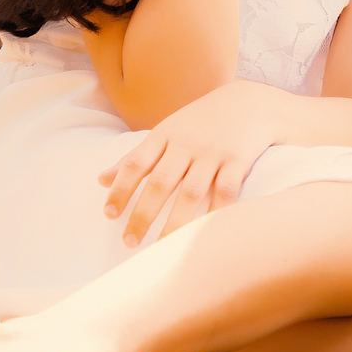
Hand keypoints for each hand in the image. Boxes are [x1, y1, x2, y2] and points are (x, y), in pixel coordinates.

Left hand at [97, 83, 281, 244]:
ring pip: (190, 193)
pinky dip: (214, 214)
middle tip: (129, 241)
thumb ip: (136, 156)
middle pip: (160, 182)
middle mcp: (186, 143)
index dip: (120, 189)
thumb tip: (101, 180)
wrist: (251, 102)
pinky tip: (203, 236)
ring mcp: (213, 151)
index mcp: (165, 135)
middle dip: (142, 214)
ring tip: (162, 249)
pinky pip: (224, 191)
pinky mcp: (238, 160)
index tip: (109, 215)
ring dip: (174, 223)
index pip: (136, 163)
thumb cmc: (201, 122)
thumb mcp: (167, 131)